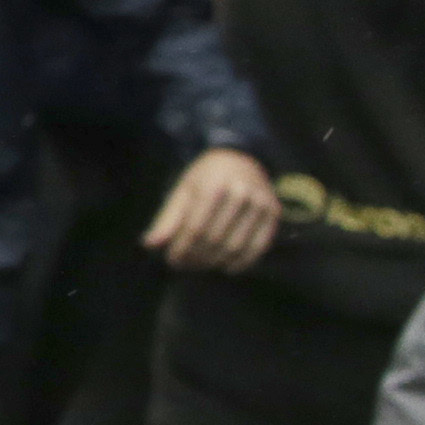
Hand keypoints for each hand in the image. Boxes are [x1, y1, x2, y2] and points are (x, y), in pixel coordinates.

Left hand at [144, 145, 277, 271]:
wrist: (240, 157)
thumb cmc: (205, 176)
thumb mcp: (183, 190)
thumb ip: (168, 218)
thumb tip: (150, 244)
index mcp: (214, 185)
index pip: (195, 228)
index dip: (182, 249)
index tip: (172, 261)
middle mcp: (241, 193)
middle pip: (214, 239)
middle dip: (196, 258)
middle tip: (184, 266)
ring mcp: (260, 203)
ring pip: (235, 246)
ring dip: (215, 262)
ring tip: (200, 266)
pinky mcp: (274, 212)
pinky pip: (258, 246)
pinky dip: (242, 262)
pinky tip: (226, 267)